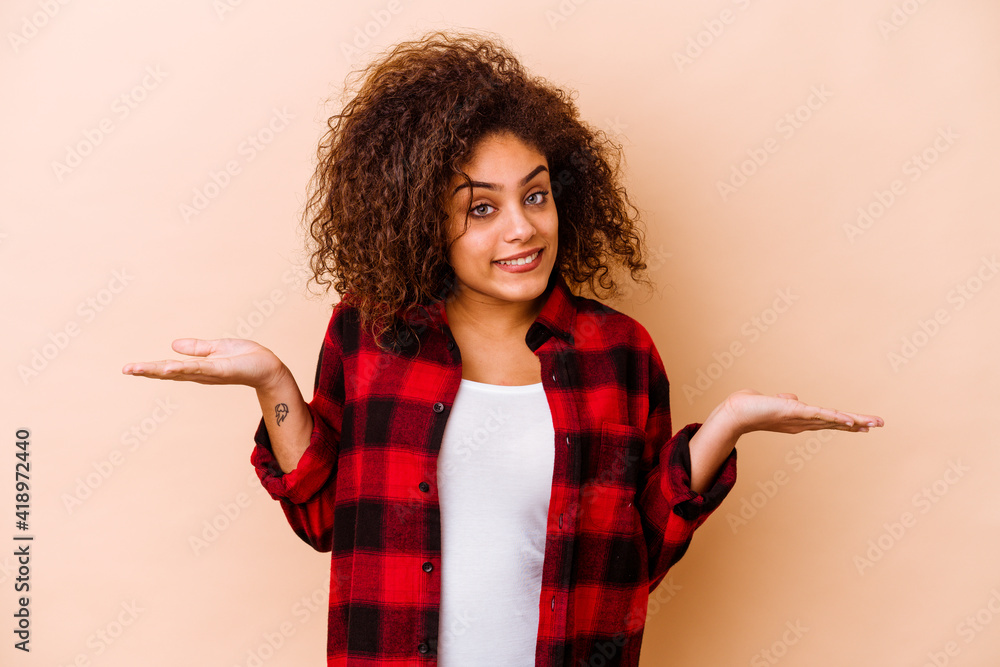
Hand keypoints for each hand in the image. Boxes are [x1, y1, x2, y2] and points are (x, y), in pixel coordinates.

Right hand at [122, 338, 286, 390]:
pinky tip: (168, 366)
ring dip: (159, 370)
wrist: (268, 367)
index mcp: (198, 367)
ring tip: (138, 369)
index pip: (169, 367)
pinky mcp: (221, 369)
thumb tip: (173, 345)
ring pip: (180, 371)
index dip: (149, 368)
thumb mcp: (217, 348)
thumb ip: (196, 348)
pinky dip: (183, 367)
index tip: (129, 368)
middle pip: (169, 372)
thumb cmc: (246, 357)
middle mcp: (200, 373)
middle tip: (125, 369)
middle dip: (147, 372)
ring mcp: (210, 372)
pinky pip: (200, 367)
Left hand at [709, 389, 883, 436]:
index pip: (828, 421)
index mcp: (801, 420)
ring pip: (832, 420)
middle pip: (836, 423)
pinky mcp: (796, 412)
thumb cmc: (752, 408)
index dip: (846, 423)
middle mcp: (804, 422)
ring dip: (854, 421)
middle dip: (858, 424)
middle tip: (879, 424)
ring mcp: (801, 419)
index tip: (863, 425)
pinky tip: (850, 421)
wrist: (737, 412)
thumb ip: (785, 400)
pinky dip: (835, 418)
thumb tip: (791, 397)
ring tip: (873, 423)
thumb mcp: (774, 403)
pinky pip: (820, 416)